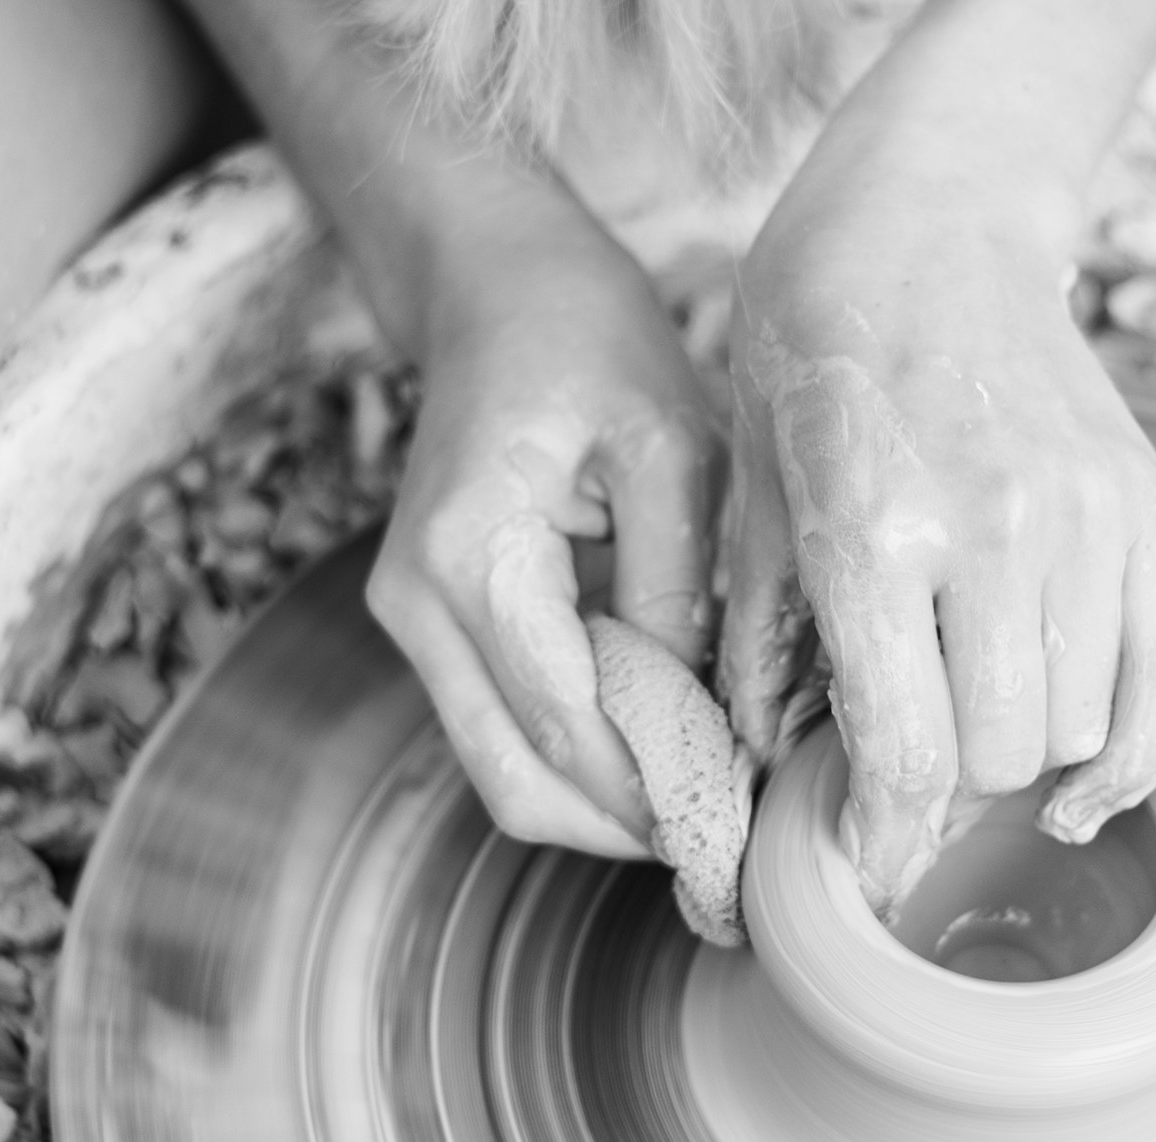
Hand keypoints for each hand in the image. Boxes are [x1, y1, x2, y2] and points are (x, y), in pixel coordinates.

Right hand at [366, 203, 724, 856]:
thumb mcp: (671, 448)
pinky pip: (509, 733)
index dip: (656, 798)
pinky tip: (666, 753)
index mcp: (470, 558)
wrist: (495, 284)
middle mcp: (417, 606)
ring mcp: (414, 623)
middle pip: (518, 785)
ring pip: (507, 776)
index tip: (740, 831)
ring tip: (709, 804)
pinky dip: (584, 764)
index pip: (566, 731)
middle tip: (729, 843)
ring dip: (605, 807)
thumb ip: (679, 589)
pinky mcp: (437, 628)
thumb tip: (702, 722)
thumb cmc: (590, 345)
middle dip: (626, 829)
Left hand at [720, 130, 1155, 915]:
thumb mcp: (751, 489)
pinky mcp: (1151, 513)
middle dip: (949, 790)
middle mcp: (997, 531)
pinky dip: (1131, 754)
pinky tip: (1080, 787)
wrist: (934, 218)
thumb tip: (764, 768)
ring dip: (1024, 760)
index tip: (875, 871)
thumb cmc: (814, 353)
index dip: (890, 841)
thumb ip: (761, 641)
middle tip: (909, 770)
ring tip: (974, 727)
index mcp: (877, 532)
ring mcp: (1091, 520)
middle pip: (1002, 755)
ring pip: (1081, 728)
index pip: (910, 752)